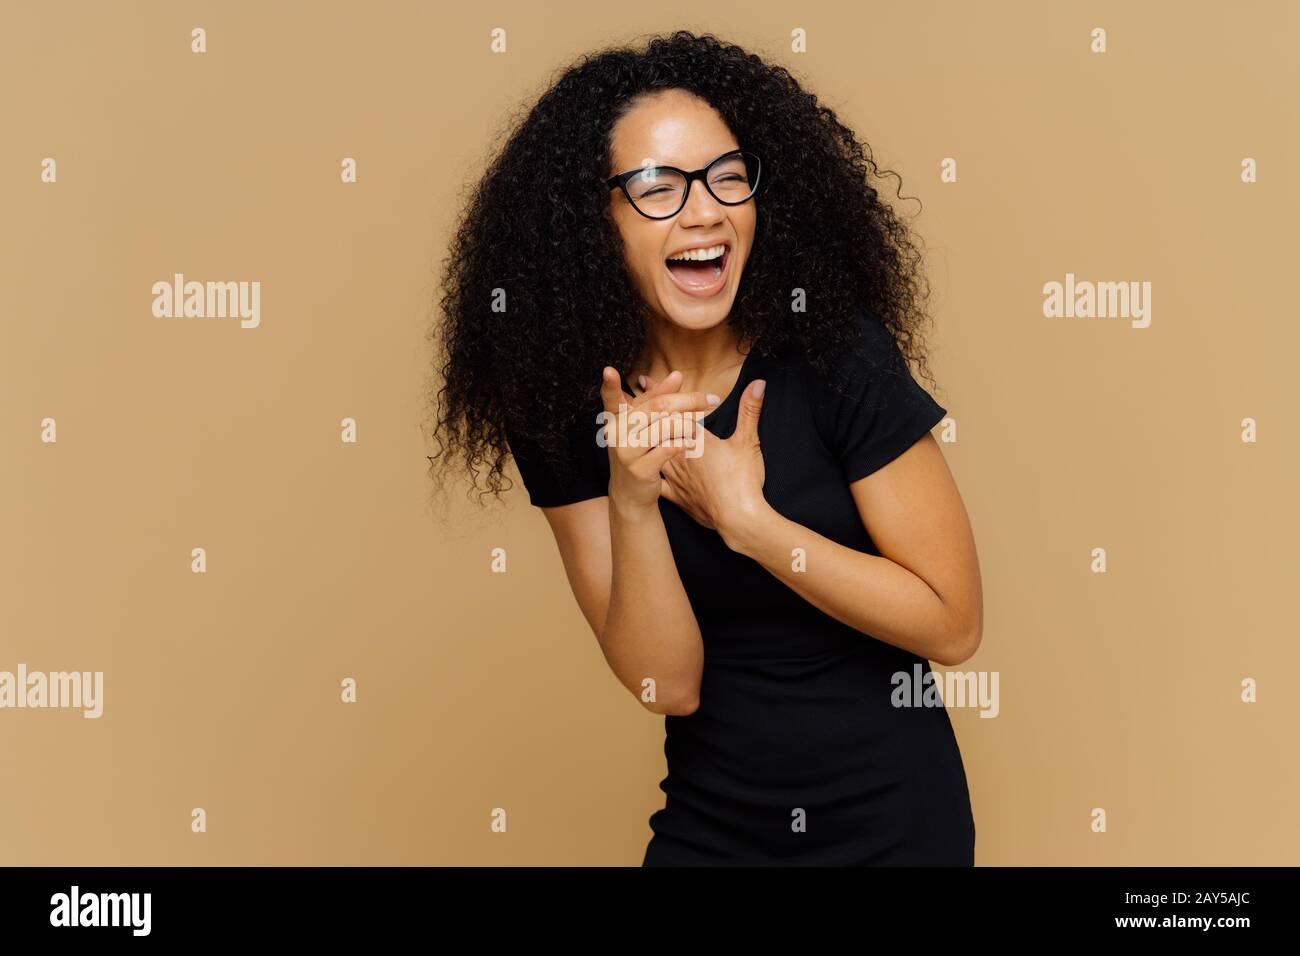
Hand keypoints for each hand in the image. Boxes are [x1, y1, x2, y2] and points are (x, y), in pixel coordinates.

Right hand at [598, 366, 719, 513]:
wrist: (631, 494)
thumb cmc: (640, 453)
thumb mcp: (643, 426)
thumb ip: (657, 400)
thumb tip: (677, 375)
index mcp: (616, 419)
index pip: (611, 399)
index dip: (610, 386)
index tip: (609, 370)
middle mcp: (617, 434)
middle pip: (657, 407)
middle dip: (689, 400)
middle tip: (712, 399)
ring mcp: (627, 452)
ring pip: (666, 426)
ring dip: (690, 424)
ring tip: (700, 427)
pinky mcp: (640, 469)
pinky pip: (669, 448)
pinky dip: (685, 442)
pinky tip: (692, 442)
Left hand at [644, 373, 769, 541]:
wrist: (738, 519)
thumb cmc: (743, 480)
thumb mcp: (748, 442)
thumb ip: (750, 410)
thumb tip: (759, 383)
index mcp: (696, 439)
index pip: (674, 411)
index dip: (661, 394)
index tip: (645, 380)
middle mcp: (680, 456)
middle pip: (658, 429)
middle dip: (645, 413)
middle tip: (630, 399)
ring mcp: (675, 477)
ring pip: (653, 452)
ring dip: (644, 438)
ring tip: (633, 428)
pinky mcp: (677, 497)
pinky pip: (658, 482)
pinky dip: (651, 473)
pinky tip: (643, 470)